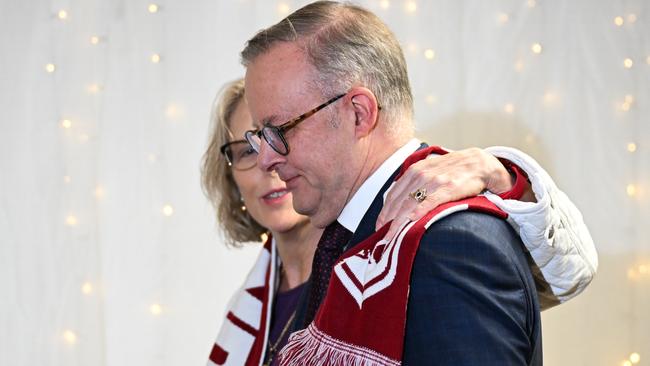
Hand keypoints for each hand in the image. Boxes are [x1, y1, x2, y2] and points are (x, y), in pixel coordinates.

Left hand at [376, 148, 513, 238]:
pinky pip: (429, 201)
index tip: (379, 226)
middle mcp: (420, 174)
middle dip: (387, 220)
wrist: (479, 163)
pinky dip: (418, 211)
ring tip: (391, 236)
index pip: (393, 194)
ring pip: (409, 203)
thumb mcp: (429, 171)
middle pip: (398, 201)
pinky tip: (411, 221)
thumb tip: (400, 202)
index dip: (384, 211)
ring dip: (398, 222)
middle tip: (382, 236)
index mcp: (414, 171)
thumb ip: (414, 183)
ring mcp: (434, 181)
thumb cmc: (453, 170)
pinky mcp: (448, 188)